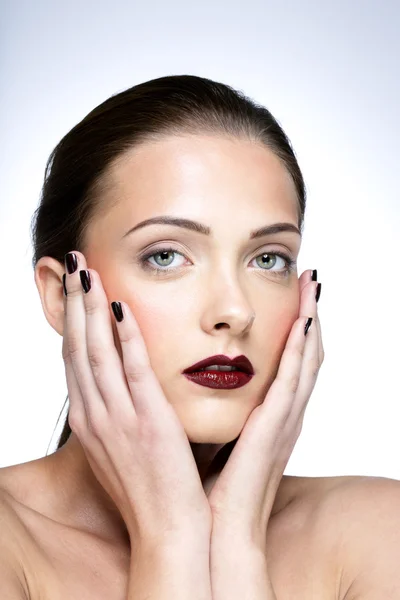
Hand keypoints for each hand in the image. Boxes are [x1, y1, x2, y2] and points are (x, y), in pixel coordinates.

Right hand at [62, 251, 211, 550]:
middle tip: (73, 263)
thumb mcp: (121, 444)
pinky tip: (122, 307)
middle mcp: (95, 414)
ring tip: (88, 271)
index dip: (71, 320)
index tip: (74, 288)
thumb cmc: (148, 485)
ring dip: (92, 308)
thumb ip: (116, 410)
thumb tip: (120, 382)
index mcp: (90, 419)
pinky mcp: (148, 421)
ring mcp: (118, 418)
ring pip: (97, 352)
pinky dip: (125, 337)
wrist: (167, 529)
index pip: (74, 359)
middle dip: (74, 303)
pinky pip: (132, 371)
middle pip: (78, 348)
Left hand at [207, 269, 323, 550]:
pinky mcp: (275, 428)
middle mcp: (283, 414)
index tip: (294, 295)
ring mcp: (283, 420)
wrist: (216, 529)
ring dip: (312, 321)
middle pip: (305, 354)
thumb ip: (218, 411)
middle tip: (312, 279)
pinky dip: (301, 351)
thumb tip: (196, 384)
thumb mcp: (218, 438)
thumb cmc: (213, 487)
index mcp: (269, 417)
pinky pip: (292, 381)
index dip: (295, 328)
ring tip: (313, 287)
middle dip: (311, 314)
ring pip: (306, 360)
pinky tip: (302, 322)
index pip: (289, 362)